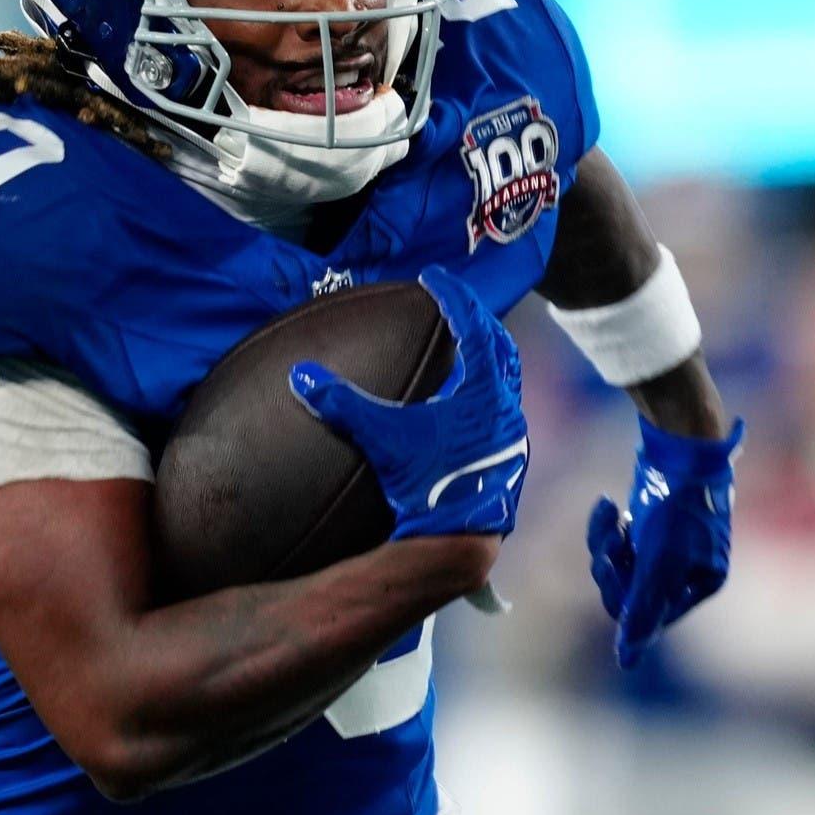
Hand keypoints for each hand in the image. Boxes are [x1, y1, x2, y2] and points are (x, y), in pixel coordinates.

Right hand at [290, 268, 528, 540]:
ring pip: (506, 379)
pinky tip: (466, 404)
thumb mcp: (383, 439)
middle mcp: (505, 406)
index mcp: (482, 390)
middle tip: (456, 306)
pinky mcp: (508, 457)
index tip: (435, 277)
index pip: (473, 324)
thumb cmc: (429, 485)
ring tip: (466, 347)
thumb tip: (302, 377)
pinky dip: (487, 391)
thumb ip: (344, 404)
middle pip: (500, 346)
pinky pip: (502, 408)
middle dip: (478, 321)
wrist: (461, 537)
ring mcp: (512, 434)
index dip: (454, 296)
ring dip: (487, 357)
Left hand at [590, 415, 742, 668]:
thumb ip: (642, 611)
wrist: (680, 443)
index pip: (651, 617)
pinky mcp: (647, 525)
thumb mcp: (659, 562)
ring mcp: (666, 547)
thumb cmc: (677, 505)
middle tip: (611, 543)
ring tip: (609, 517)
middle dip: (612, 569)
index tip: (618, 567)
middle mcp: (687, 570)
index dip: (626, 598)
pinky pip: (616, 543)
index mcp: (702, 583)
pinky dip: (606, 527)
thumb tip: (626, 662)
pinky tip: (607, 504)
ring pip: (618, 568)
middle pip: (630, 595)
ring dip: (605, 545)